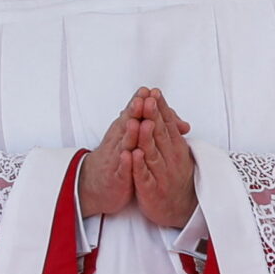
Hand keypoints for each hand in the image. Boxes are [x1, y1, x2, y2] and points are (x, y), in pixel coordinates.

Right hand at [77, 91, 143, 217]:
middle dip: (134, 112)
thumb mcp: (136, 139)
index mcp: (125, 131)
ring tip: (134, 122)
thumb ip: (154, 126)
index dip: (141, 103)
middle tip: (142, 100)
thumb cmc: (120, 157)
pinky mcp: (117, 176)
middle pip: (127, 124)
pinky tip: (127, 155)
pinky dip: (124, 162)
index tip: (149, 90)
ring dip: (129, 133)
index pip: (134, 114)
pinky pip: (121, 169)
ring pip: (123, 144)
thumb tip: (176, 119)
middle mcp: (119, 141)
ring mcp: (117, 158)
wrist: (98, 183)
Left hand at [129, 87, 196, 229]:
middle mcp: (170, 157)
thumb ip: (171, 132)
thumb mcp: (175, 152)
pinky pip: (144, 175)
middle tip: (149, 99)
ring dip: (147, 137)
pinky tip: (134, 155)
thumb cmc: (175, 176)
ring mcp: (160, 173)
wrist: (180, 208)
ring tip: (143, 123)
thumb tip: (170, 112)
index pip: (166, 123)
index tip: (154, 92)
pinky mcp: (151, 189)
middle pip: (160, 133)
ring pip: (152, 152)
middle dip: (153, 116)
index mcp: (174, 147)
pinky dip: (139, 165)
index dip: (160, 108)